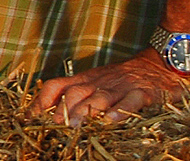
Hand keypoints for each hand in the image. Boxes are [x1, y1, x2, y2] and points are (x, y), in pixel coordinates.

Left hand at [31, 52, 184, 125]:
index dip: (43, 100)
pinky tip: (113, 119)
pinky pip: (130, 100)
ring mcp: (120, 86)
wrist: (158, 64)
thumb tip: (49, 113)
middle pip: (76, 92)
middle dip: (63, 108)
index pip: (57, 85)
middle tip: (55, 124)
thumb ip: (76, 94)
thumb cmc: (120, 78)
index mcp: (84, 80)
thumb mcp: (94, 82)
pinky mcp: (142, 92)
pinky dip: (121, 109)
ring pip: (100, 97)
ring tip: (76, 125)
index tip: (32, 117)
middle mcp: (99, 82)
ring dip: (86, 110)